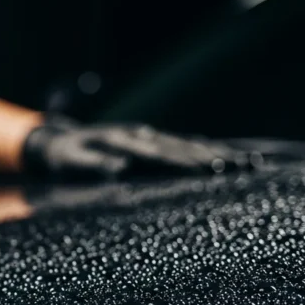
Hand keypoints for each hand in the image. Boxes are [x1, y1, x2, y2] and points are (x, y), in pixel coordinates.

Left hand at [21, 118, 260, 180]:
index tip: (213, 168)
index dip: (187, 161)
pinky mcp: (150, 142)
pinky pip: (182, 145)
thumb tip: (120, 168)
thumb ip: (93, 165)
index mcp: (124, 140)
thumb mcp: (71, 162)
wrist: (56, 142)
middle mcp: (141, 136)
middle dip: (213, 158)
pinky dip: (205, 150)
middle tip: (243, 168)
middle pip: (181, 148)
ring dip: (217, 154)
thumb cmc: (63, 158)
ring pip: (187, 145)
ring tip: (248, 164)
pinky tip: (228, 157)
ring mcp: (148, 137)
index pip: (160, 154)